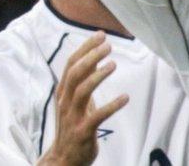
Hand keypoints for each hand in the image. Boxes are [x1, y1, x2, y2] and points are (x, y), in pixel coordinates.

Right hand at [39, 32, 127, 165]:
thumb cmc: (73, 125)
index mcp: (63, 92)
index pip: (71, 64)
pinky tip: (125, 97)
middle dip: (91, 57)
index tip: (100, 35)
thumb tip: (95, 58)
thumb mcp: (76, 100)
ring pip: (82, 91)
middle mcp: (65, 102)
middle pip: (75, 73)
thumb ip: (83, 81)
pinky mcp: (82, 131)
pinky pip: (97, 116)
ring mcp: (72, 117)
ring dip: (98, 76)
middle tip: (108, 46)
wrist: (64, 158)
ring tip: (113, 65)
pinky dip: (111, 105)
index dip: (85, 48)